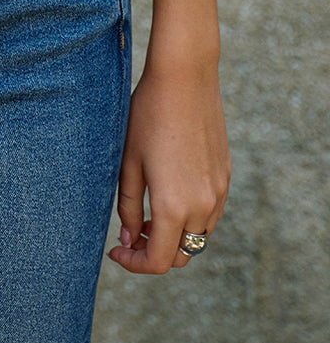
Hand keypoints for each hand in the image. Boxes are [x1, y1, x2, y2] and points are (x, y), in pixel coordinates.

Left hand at [108, 57, 230, 274]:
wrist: (184, 79)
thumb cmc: (148, 116)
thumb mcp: (129, 162)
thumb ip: (128, 206)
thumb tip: (128, 239)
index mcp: (174, 206)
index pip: (158, 260)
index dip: (134, 263)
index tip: (116, 252)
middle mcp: (203, 206)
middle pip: (180, 255)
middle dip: (153, 253)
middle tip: (129, 236)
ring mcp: (219, 193)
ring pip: (198, 237)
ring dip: (173, 237)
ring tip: (146, 216)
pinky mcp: (225, 177)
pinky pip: (210, 214)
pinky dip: (190, 218)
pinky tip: (169, 195)